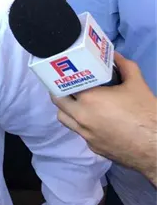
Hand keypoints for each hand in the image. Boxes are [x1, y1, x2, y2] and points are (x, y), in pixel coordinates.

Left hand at [52, 53, 156, 184]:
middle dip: (61, 91)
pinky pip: (79, 132)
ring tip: (78, 101)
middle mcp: (81, 117)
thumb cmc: (146, 114)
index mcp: (88, 99)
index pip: (65, 84)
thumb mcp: (137, 84)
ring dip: (67, 108)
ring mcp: (85, 134)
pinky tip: (95, 119)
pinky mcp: (92, 147)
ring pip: (64, 118)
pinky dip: (82, 124)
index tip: (68, 72)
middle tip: (70, 85)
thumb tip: (114, 56)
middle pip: (58, 101)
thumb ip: (124, 66)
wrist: (156, 148)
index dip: (65, 76)